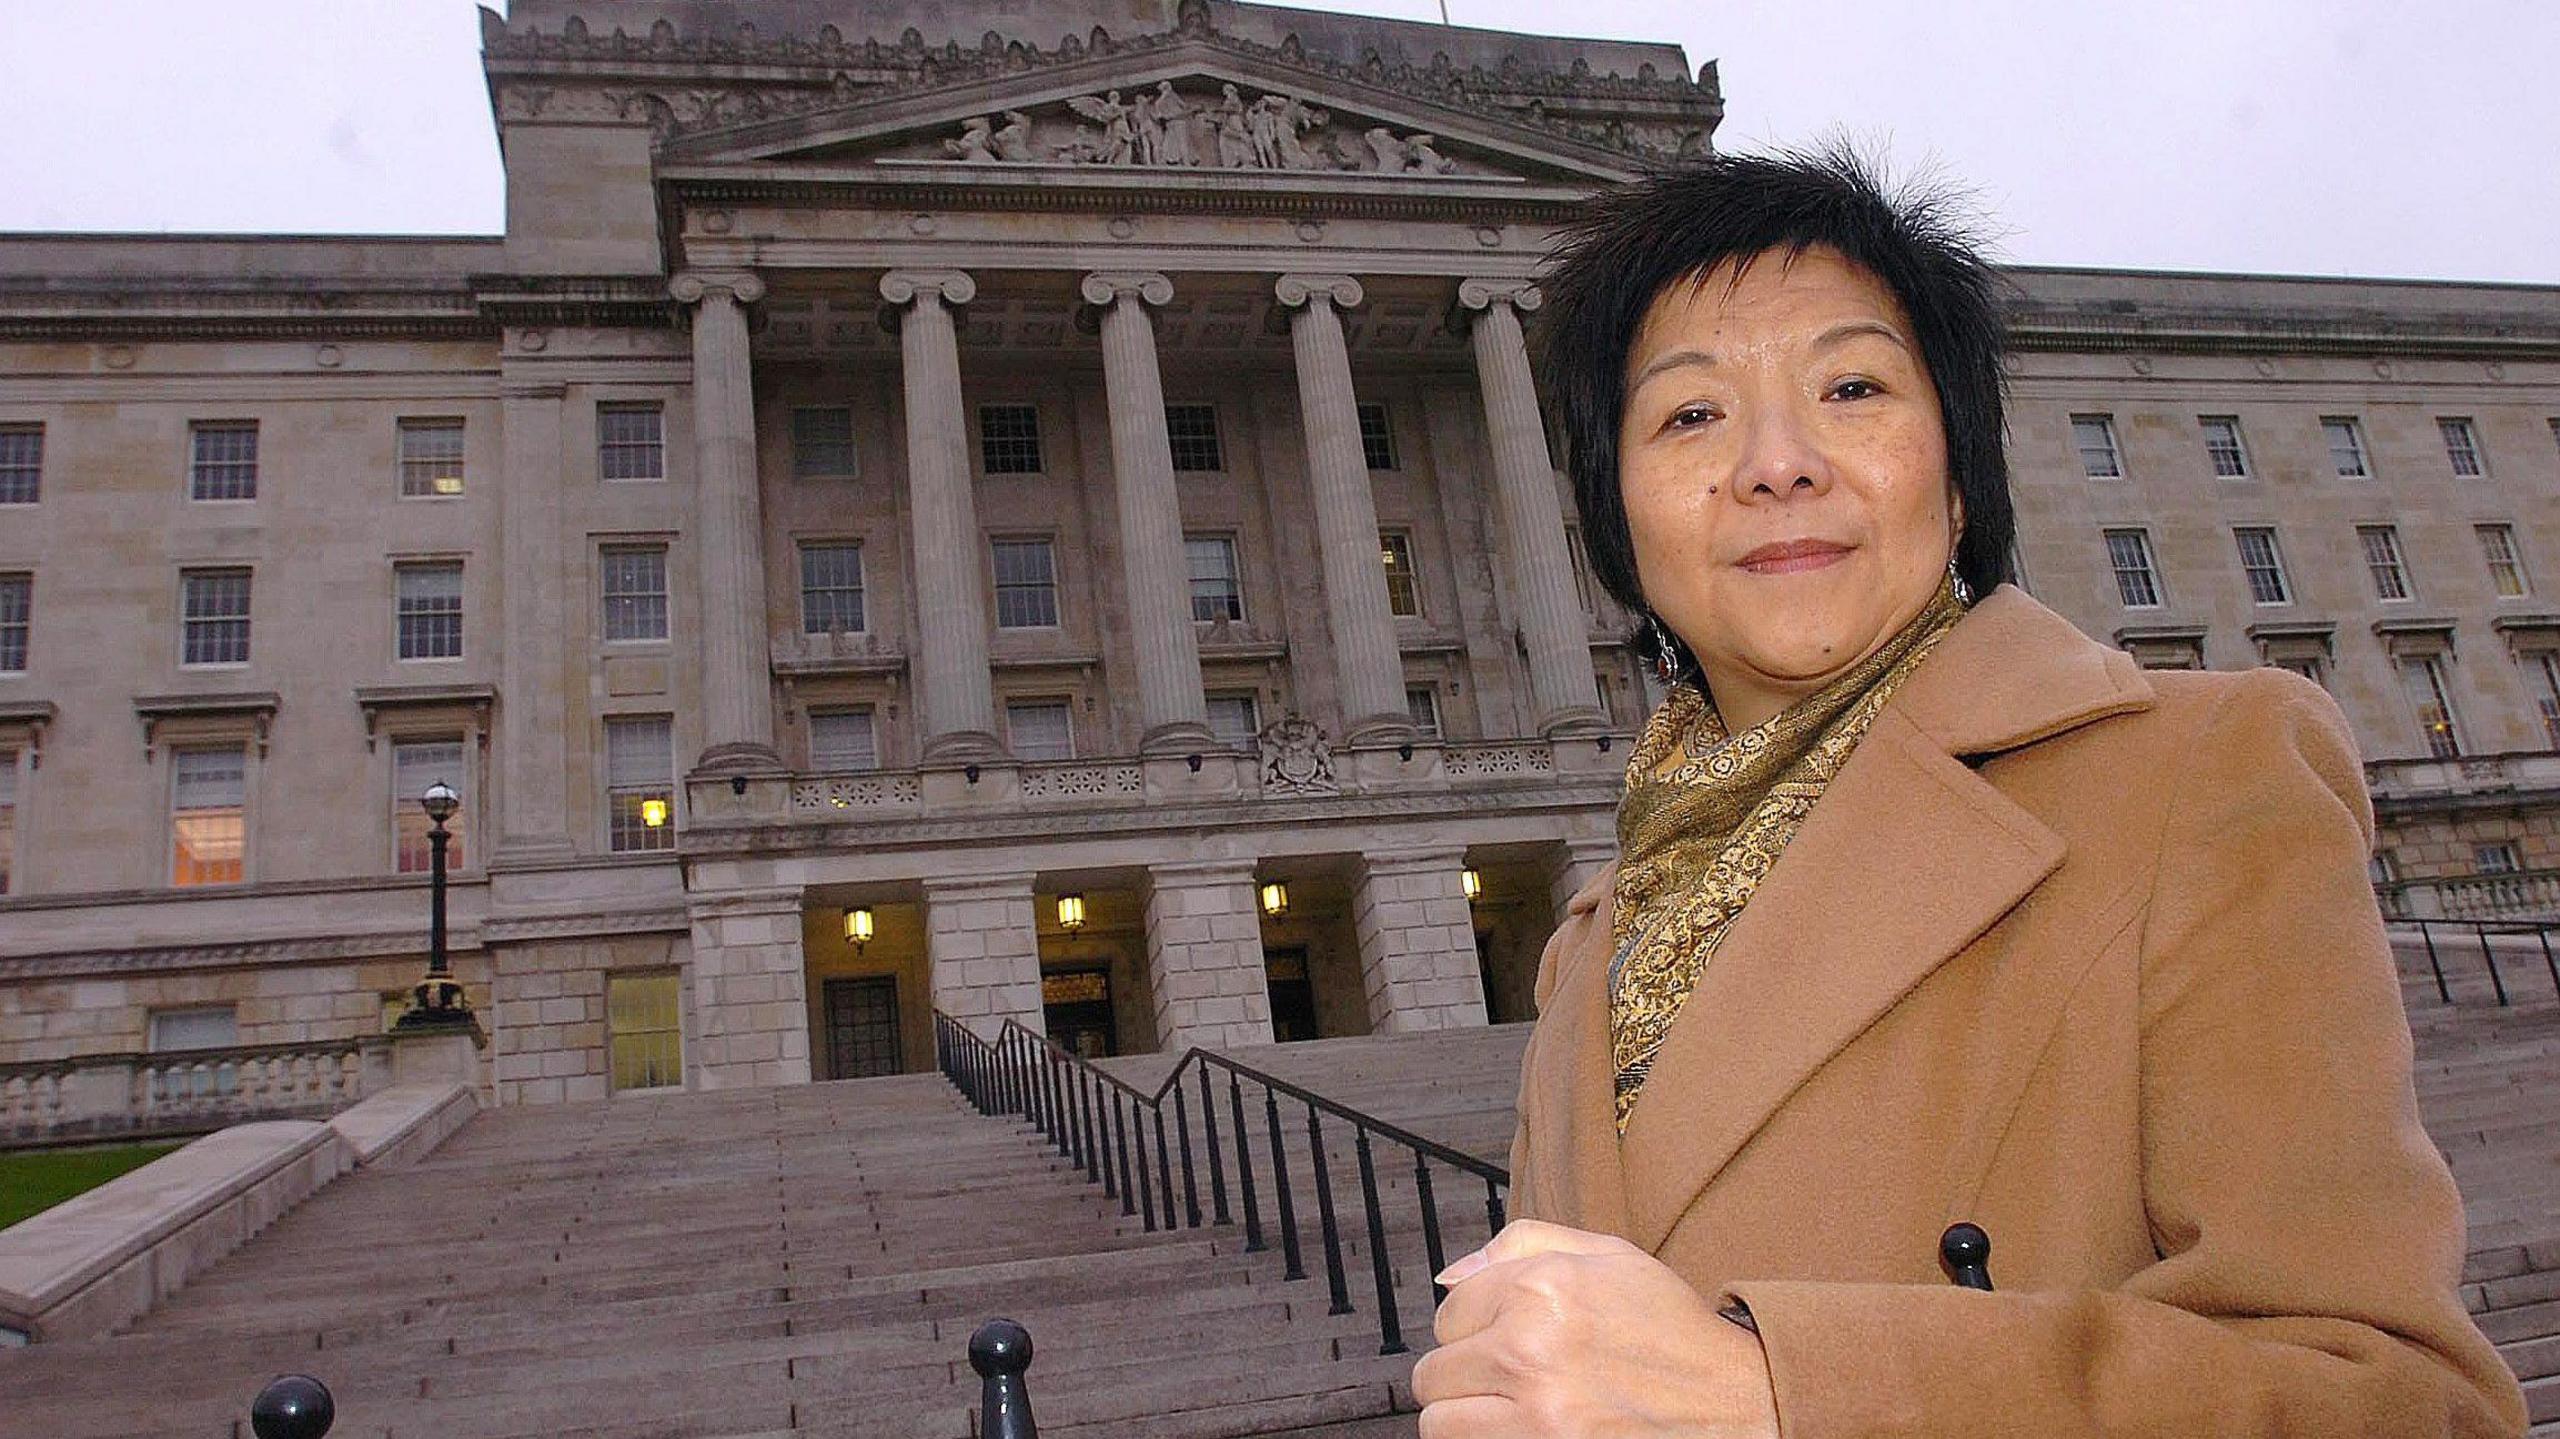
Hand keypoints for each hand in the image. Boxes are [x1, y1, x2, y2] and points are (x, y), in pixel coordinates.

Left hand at [1412, 1219, 1779, 1438]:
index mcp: (1542, 1289)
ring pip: (1440, 1423)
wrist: (1738, 1403)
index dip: (1475, 1326)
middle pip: (1433, 1373)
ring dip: (1468, 1418)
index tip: (1503, 1335)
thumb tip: (1451, 1273)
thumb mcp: (1609, 1257)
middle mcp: (1532, 1350)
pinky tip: (1523, 1430)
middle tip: (1506, 1379)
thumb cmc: (1675, 1334)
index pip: (1448, 1312)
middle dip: (1464, 1374)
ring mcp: (1538, 1415)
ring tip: (1509, 1410)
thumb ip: (1522, 1244)